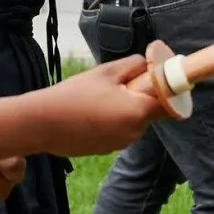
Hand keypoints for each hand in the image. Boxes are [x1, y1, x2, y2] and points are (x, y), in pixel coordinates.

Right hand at [37, 56, 164, 156]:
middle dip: (142, 96)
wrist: (43, 123)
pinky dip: (112, 121)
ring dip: (126, 109)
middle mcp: (135, 132)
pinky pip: (119, 131)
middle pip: (151, 111)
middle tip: (119, 83)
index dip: (169, 89)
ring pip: (134, 121)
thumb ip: (134, 65)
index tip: (162, 78)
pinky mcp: (107, 149)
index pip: (170, 103)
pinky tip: (90, 112)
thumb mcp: (106, 72)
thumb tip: (148, 64)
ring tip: (98, 97)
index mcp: (139, 111)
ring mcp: (121, 143)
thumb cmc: (74, 95)